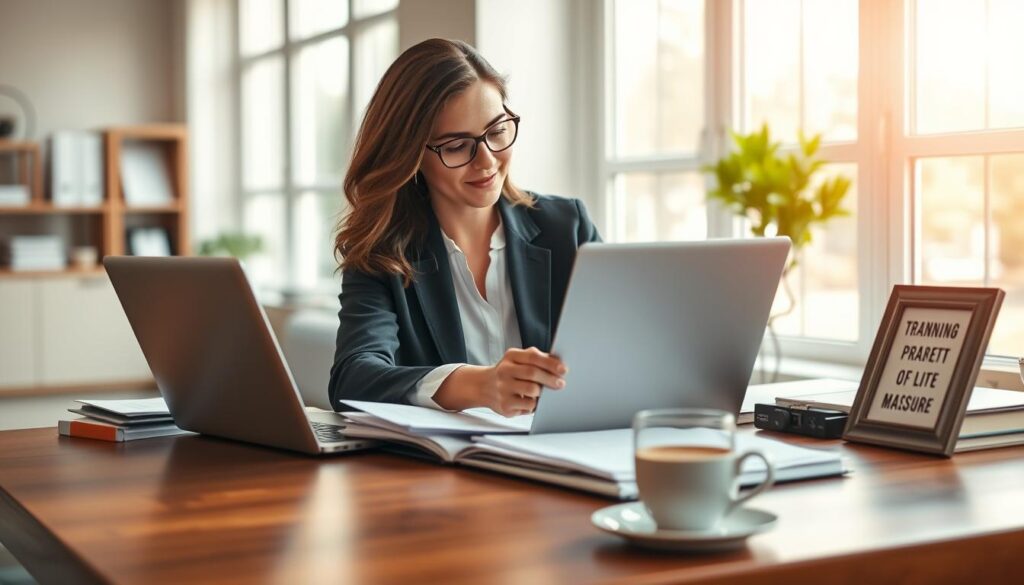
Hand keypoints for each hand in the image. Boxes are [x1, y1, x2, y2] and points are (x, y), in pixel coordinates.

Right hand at [433, 347, 566, 415]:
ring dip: (542, 393)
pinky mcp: (504, 405)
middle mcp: (504, 371)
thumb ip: (537, 358)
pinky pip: (528, 406)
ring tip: (542, 393)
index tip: (563, 370)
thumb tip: (558, 362)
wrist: (483, 386)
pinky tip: (532, 401)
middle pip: (532, 374)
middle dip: (550, 379)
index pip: (532, 357)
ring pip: (532, 391)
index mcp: (511, 356)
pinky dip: (535, 404)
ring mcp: (503, 389)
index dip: (550, 363)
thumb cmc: (509, 371)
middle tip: (561, 384)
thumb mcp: (518, 359)